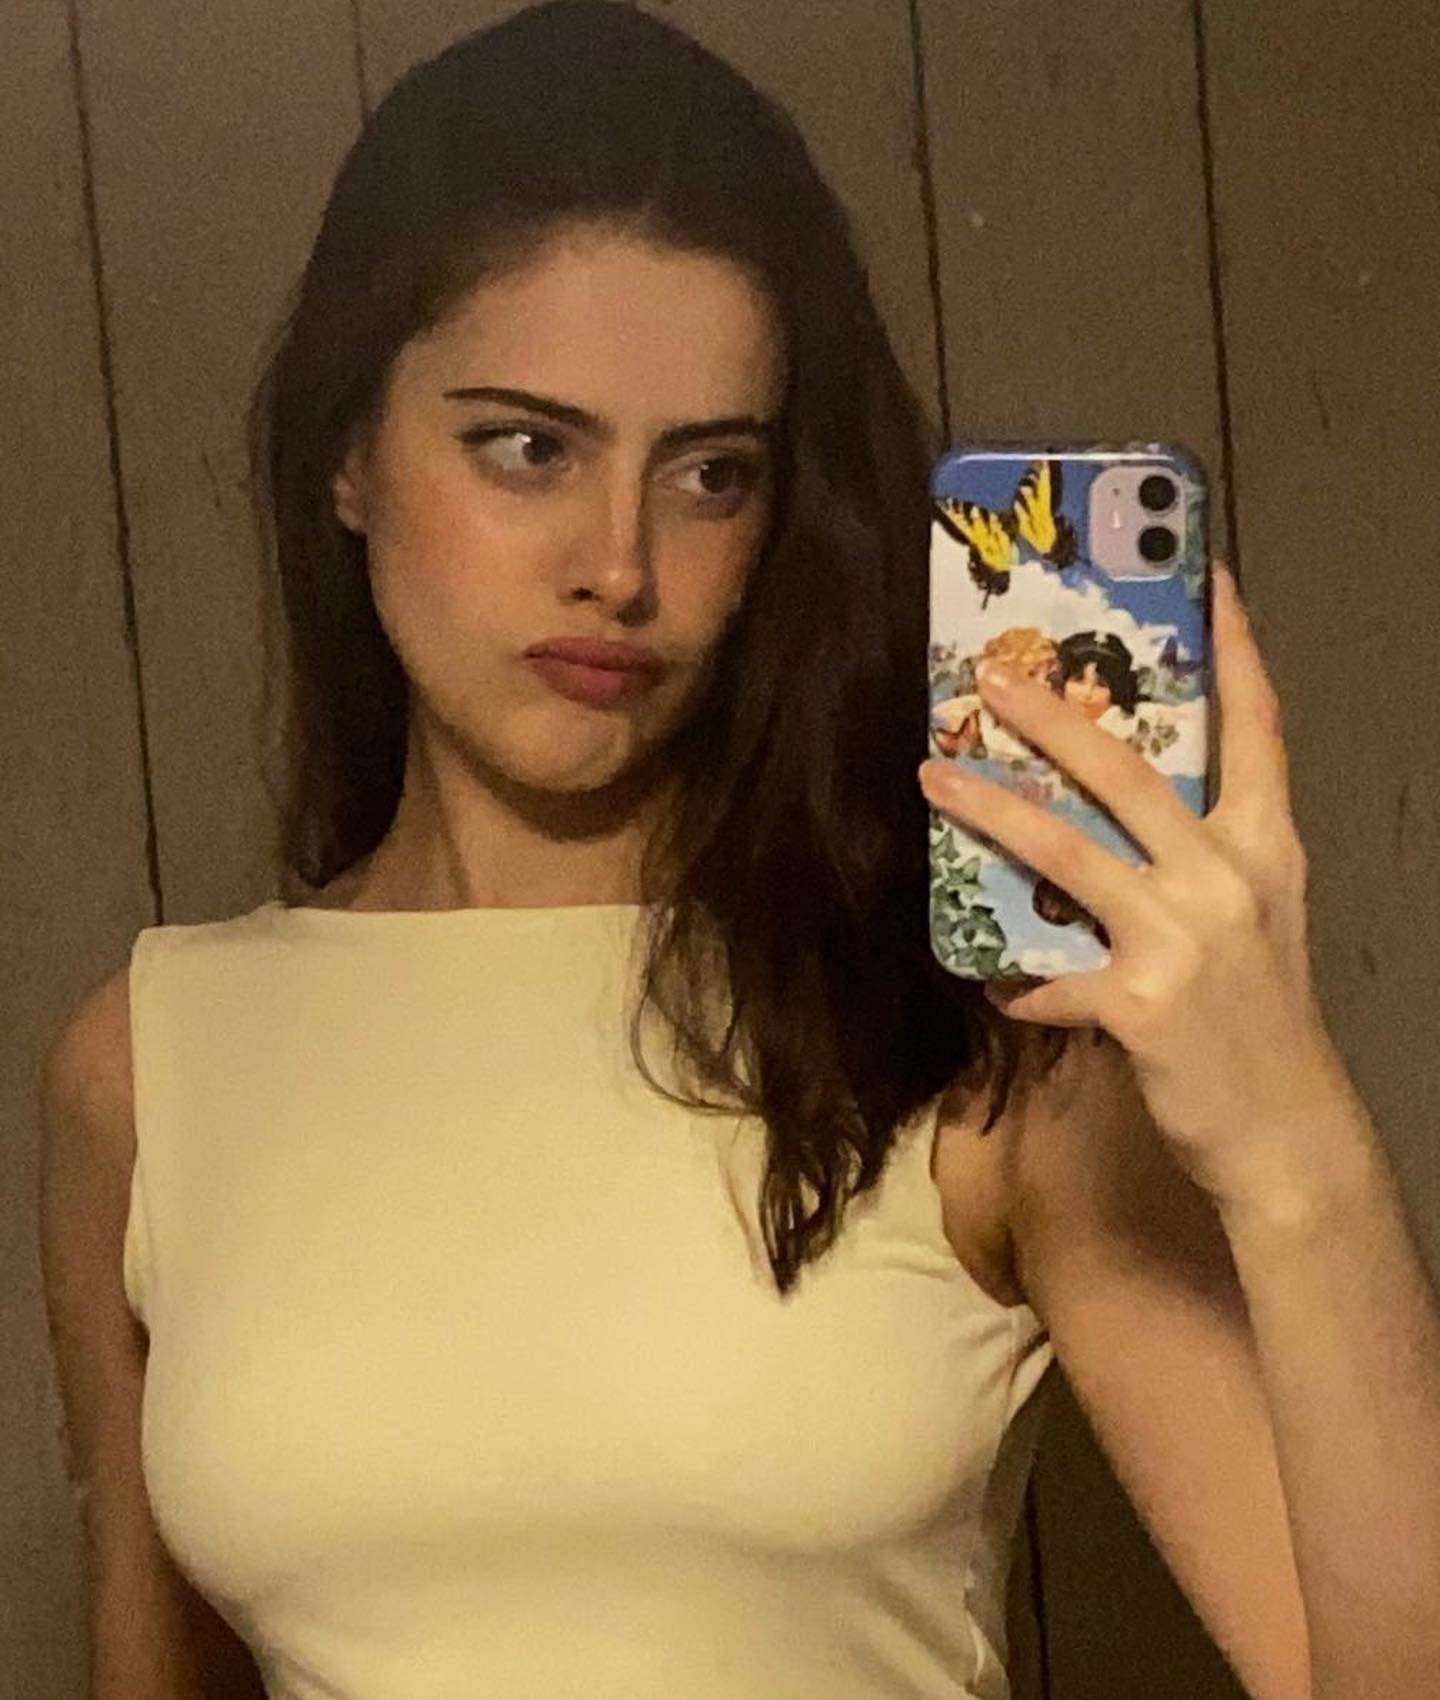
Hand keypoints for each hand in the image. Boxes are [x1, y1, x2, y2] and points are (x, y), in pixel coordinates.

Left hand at [918, 562, 1361, 1213]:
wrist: (1286, 1130)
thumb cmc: (1262, 1020)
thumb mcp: (1254, 923)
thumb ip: (1192, 869)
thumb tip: (1107, 835)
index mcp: (1265, 848)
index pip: (1259, 729)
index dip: (1237, 651)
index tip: (1215, 579)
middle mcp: (1228, 877)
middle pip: (1129, 773)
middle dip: (1054, 718)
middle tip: (993, 676)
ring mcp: (1183, 937)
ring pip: (1067, 852)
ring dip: (991, 811)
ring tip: (933, 774)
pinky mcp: (1139, 1001)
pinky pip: (1050, 975)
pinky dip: (1017, 979)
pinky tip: (994, 981)